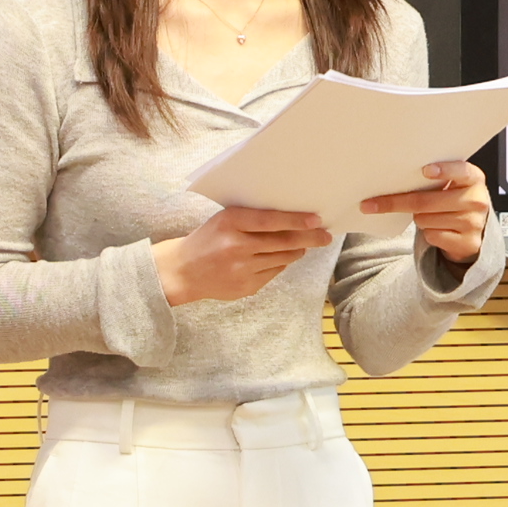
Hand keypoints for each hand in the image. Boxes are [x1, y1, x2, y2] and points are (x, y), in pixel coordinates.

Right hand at [154, 204, 334, 305]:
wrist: (183, 272)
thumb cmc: (207, 239)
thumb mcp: (224, 220)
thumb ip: (252, 219)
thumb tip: (291, 219)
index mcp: (230, 223)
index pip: (270, 221)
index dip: (296, 220)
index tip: (316, 219)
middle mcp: (237, 246)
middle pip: (282, 242)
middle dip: (308, 239)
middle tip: (324, 236)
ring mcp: (242, 270)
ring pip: (282, 259)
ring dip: (297, 251)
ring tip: (303, 245)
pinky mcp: (246, 287)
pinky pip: (273, 272)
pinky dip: (280, 263)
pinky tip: (278, 258)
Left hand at [366, 160, 491, 268]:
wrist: (476, 231)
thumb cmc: (456, 201)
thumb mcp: (454, 186)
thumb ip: (437, 179)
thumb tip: (397, 178)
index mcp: (474, 179)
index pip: (460, 171)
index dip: (443, 171)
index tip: (425, 171)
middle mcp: (476, 200)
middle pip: (426, 201)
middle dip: (396, 203)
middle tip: (370, 204)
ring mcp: (473, 223)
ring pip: (425, 220)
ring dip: (419, 219)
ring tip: (431, 216)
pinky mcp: (467, 242)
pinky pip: (432, 236)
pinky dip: (428, 234)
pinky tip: (439, 229)